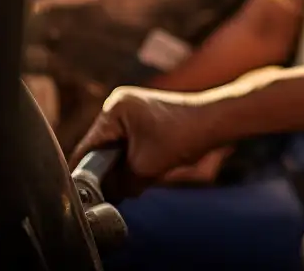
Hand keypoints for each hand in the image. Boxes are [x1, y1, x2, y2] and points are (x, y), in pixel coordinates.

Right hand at [71, 86, 224, 187]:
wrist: (216, 123)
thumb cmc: (183, 137)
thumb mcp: (144, 168)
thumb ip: (118, 184)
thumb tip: (104, 198)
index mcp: (114, 109)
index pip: (87, 148)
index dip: (87, 175)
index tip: (88, 196)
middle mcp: (119, 105)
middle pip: (101, 150)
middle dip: (110, 172)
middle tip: (120, 190)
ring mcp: (132, 111)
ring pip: (116, 151)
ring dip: (125, 168)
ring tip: (140, 176)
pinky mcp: (144, 120)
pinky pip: (129, 147)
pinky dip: (135, 161)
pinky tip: (148, 170)